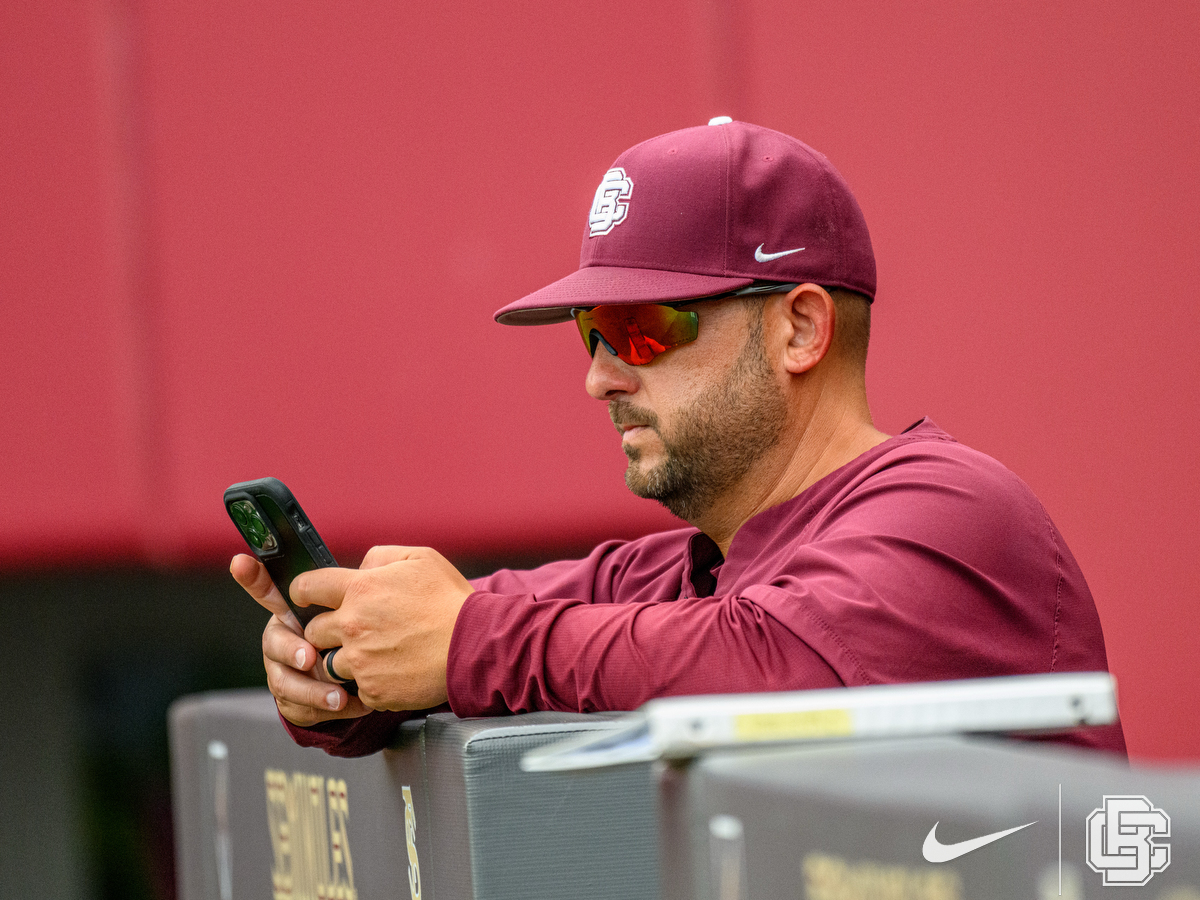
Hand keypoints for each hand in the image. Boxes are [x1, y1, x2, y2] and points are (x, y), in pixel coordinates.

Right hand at [230, 554, 369, 726]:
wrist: (349, 683)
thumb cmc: (349, 637)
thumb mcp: (353, 612)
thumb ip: (353, 591)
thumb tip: (370, 566)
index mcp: (291, 614)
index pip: (266, 590)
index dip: (251, 577)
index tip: (241, 562)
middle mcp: (280, 641)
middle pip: (275, 643)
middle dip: (292, 651)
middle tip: (311, 657)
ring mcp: (281, 672)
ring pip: (286, 683)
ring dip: (313, 691)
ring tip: (338, 697)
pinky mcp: (289, 701)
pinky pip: (300, 709)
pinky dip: (325, 711)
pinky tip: (351, 705)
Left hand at [292, 546, 473, 711]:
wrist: (476, 646)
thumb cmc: (451, 601)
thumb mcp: (420, 559)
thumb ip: (380, 557)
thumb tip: (359, 568)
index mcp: (360, 588)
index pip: (307, 587)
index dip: (303, 592)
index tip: (307, 598)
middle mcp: (353, 626)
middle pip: (313, 631)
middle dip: (326, 630)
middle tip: (353, 631)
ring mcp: (361, 662)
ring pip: (330, 663)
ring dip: (346, 659)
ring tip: (376, 654)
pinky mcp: (373, 691)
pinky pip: (355, 689)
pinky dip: (368, 683)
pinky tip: (391, 672)